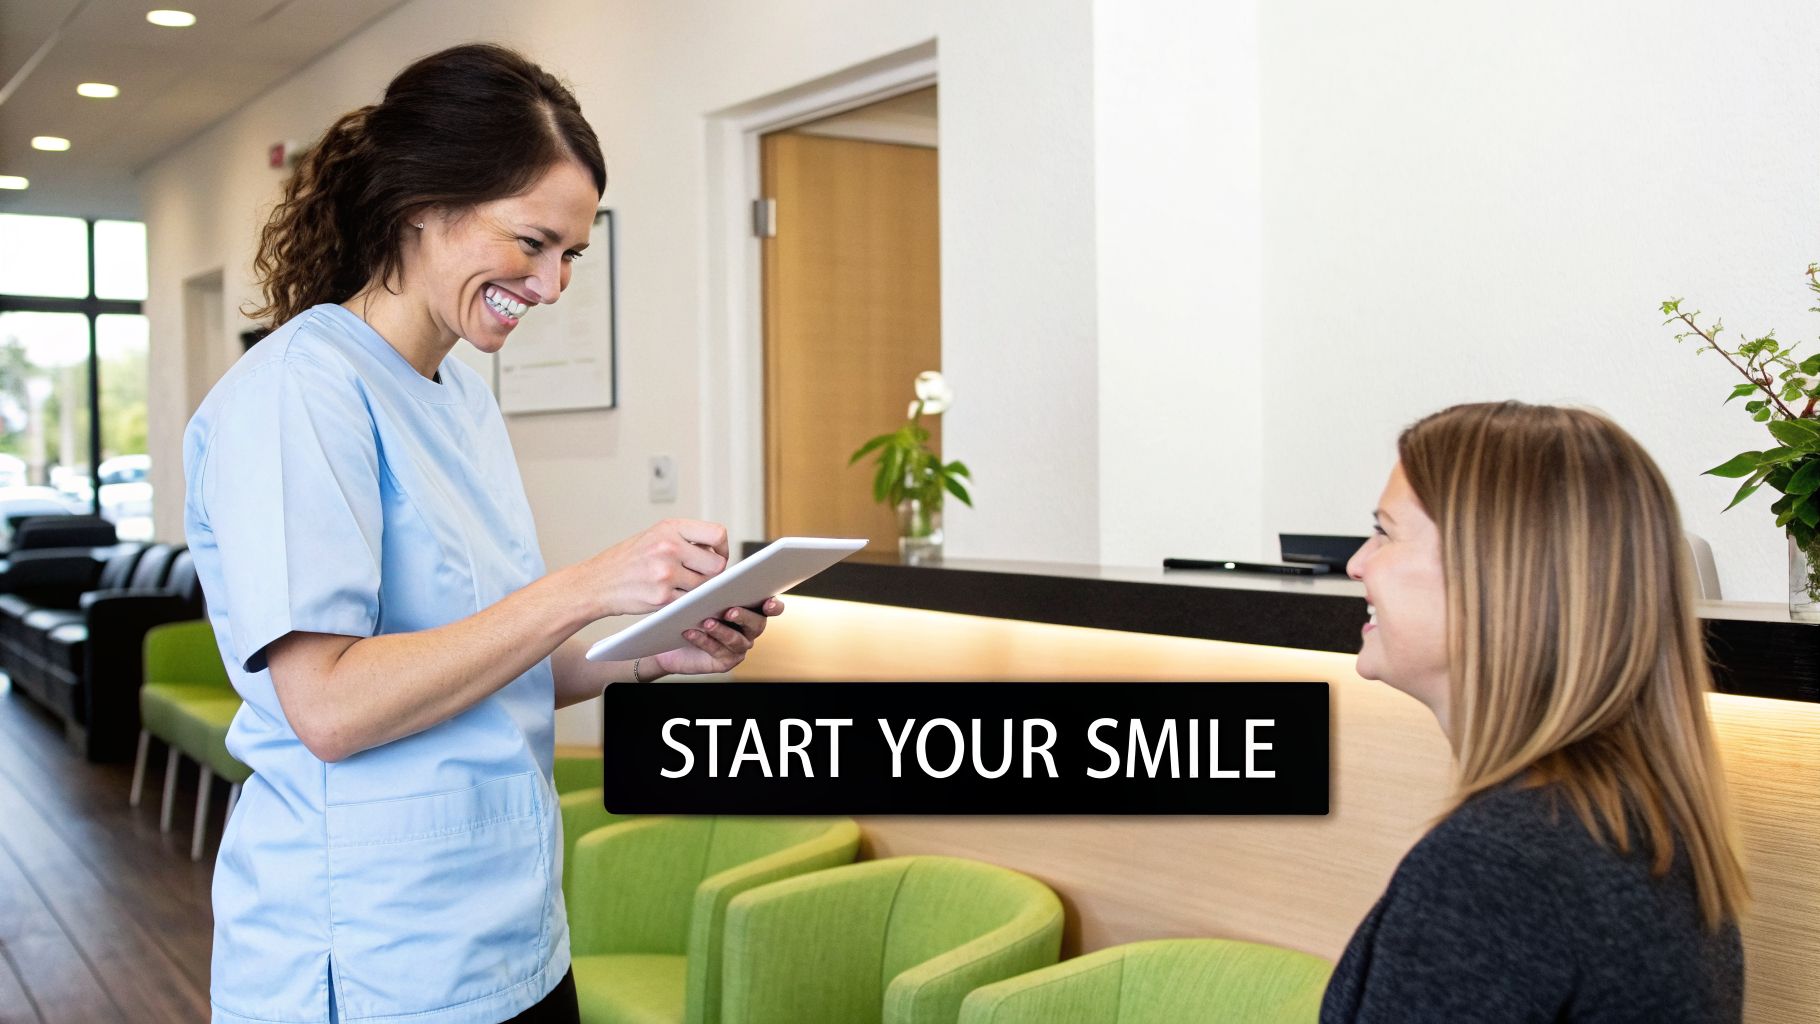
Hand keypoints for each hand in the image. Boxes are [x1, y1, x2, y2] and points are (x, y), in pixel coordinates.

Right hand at [576, 519, 728, 618]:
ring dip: (699, 590)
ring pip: (705, 586)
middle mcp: (669, 547)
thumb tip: (718, 553)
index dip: (722, 548)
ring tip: (682, 586)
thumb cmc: (627, 561)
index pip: (717, 534)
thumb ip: (685, 540)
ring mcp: (666, 573)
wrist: (595, 583)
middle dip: (713, 574)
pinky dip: (687, 603)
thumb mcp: (654, 536)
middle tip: (701, 576)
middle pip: (717, 565)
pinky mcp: (662, 597)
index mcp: (670, 528)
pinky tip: (675, 597)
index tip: (716, 556)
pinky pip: (690, 602)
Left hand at [650, 597, 784, 675]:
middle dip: (744, 617)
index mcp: (751, 610)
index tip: (768, 602)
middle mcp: (749, 630)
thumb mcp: (704, 596)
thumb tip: (716, 581)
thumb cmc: (691, 612)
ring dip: (721, 630)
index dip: (774, 606)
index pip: (772, 608)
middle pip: (757, 624)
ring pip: (736, 640)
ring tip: (707, 622)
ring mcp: (739, 647)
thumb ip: (716, 589)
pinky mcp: (725, 661)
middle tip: (730, 611)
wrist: (672, 639)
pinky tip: (690, 632)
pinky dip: (703, 640)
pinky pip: (717, 650)